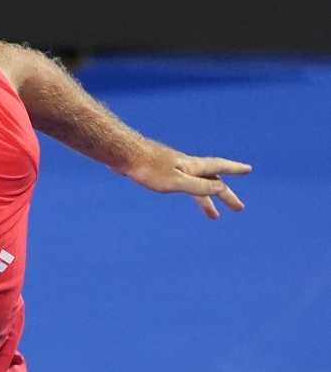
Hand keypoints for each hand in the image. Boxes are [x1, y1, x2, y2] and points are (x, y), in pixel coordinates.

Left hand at [115, 140, 251, 218]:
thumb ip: (198, 186)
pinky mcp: (159, 171)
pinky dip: (189, 192)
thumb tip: (221, 187)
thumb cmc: (147, 169)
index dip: (234, 169)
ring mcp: (173, 168)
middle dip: (225, 195)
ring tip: (213, 215)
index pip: (219, 168)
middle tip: (238, 208)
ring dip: (206, 199)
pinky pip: (182, 184)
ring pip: (196, 185)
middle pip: (211, 181)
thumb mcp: (176, 181)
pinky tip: (183, 195)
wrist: (123, 156)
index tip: (249, 169)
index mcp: (192, 166)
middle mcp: (186, 165)